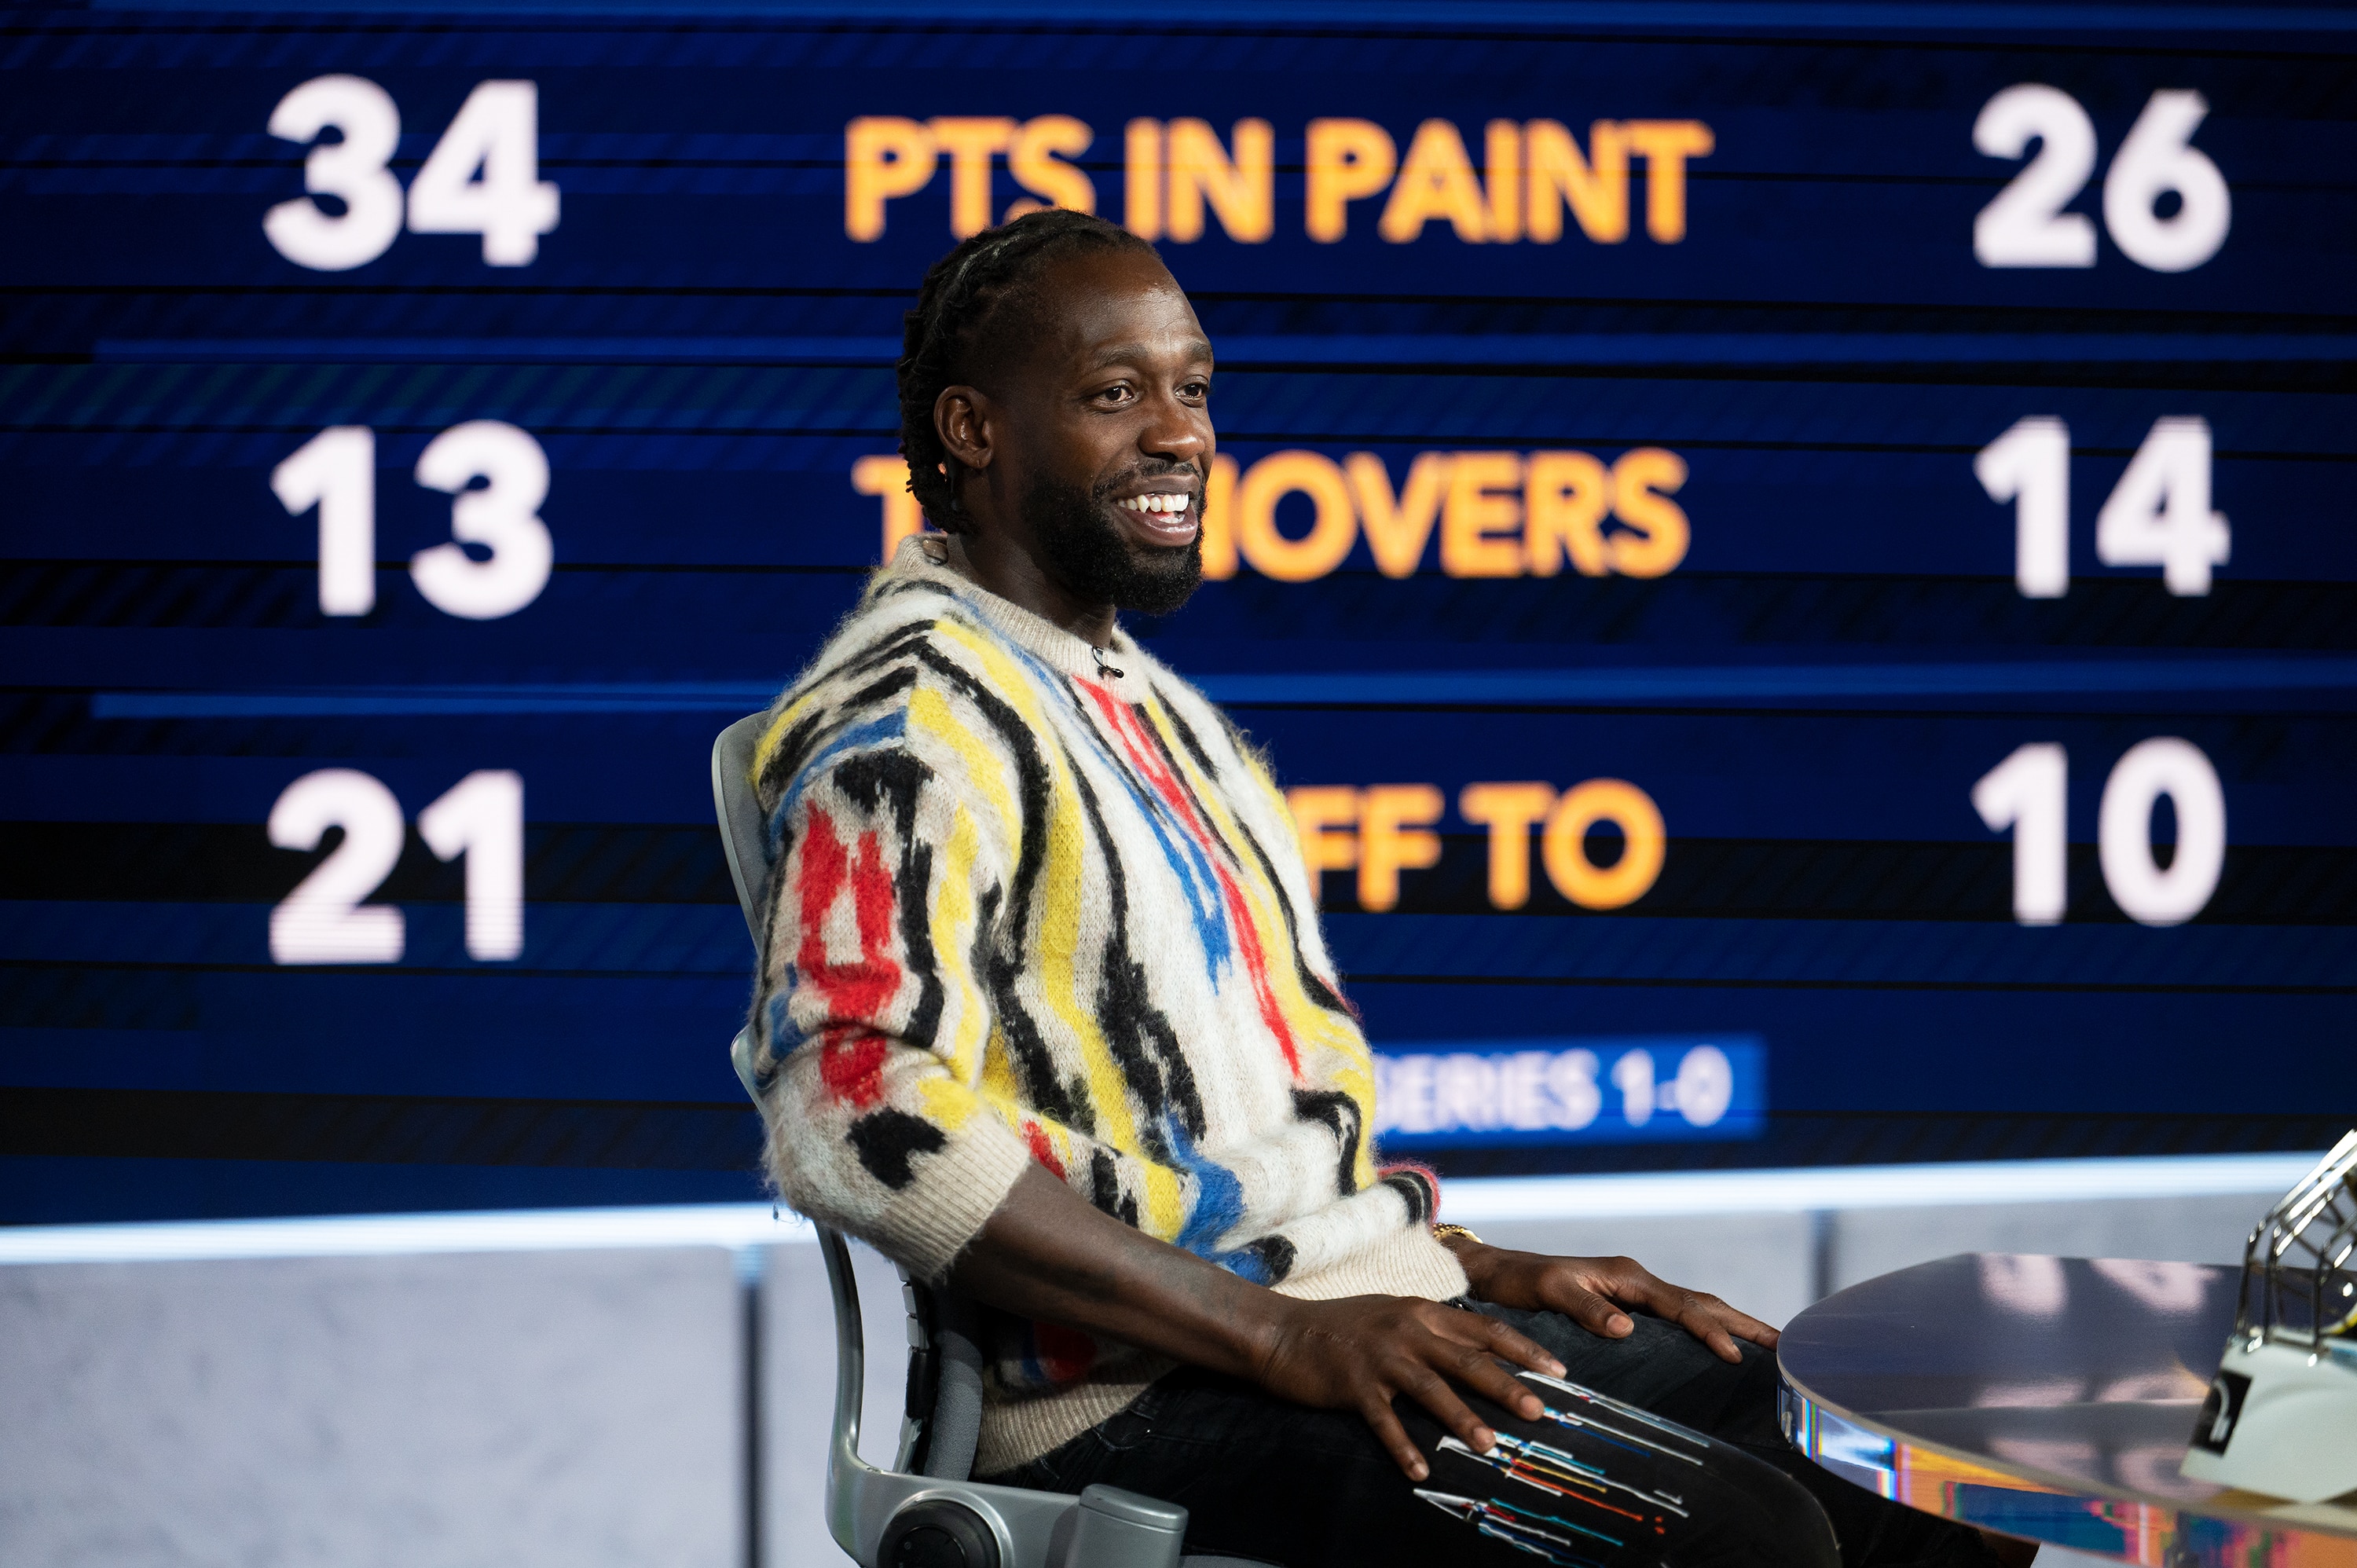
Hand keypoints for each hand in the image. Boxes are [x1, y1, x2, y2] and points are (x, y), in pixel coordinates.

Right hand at [1248, 1294, 1566, 1480]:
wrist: (1283, 1332)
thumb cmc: (1343, 1326)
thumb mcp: (1394, 1316)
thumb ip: (1435, 1330)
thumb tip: (1484, 1354)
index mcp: (1423, 1312)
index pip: (1485, 1329)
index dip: (1524, 1350)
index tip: (1560, 1371)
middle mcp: (1407, 1331)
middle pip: (1467, 1360)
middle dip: (1507, 1386)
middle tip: (1540, 1412)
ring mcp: (1380, 1358)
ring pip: (1431, 1389)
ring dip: (1461, 1418)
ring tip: (1489, 1444)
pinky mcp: (1353, 1385)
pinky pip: (1383, 1421)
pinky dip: (1402, 1446)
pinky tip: (1420, 1471)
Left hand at [1446, 1241, 1778, 1364]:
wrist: (1499, 1273)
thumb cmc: (1522, 1282)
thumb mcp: (1549, 1292)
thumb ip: (1586, 1307)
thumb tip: (1626, 1329)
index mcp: (1627, 1277)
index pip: (1681, 1307)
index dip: (1710, 1330)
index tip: (1736, 1355)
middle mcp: (1638, 1282)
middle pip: (1703, 1303)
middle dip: (1744, 1324)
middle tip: (1786, 1348)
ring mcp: (1636, 1295)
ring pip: (1695, 1309)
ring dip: (1732, 1326)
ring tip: (1770, 1349)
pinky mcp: (1629, 1307)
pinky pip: (1679, 1319)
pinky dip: (1708, 1330)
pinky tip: (1722, 1351)